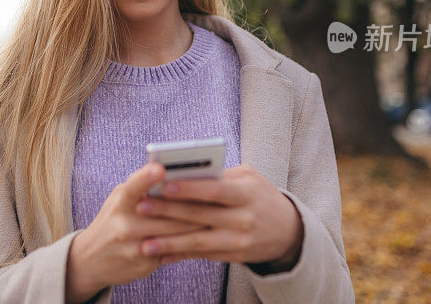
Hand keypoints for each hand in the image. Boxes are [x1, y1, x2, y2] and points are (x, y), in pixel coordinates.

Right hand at [65, 162, 209, 302]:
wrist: (90, 259)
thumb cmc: (113, 219)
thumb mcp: (119, 199)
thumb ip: (142, 188)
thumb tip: (174, 174)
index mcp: (120, 202)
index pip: (134, 186)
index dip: (147, 177)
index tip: (161, 168)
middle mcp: (124, 224)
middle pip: (166, 213)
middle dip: (192, 204)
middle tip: (216, 194)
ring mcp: (134, 247)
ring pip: (175, 234)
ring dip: (198, 224)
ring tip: (218, 214)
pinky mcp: (143, 265)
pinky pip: (173, 251)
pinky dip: (189, 243)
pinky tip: (204, 237)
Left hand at [133, 164, 303, 270]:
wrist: (288, 231)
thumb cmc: (260, 196)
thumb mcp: (249, 178)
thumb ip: (221, 175)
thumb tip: (185, 173)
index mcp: (246, 193)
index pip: (214, 190)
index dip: (189, 189)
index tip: (164, 185)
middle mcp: (243, 219)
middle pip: (201, 216)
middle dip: (169, 212)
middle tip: (141, 208)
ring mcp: (238, 241)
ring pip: (199, 242)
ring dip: (169, 243)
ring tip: (144, 243)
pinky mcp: (233, 257)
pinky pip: (203, 256)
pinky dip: (181, 256)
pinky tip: (161, 255)